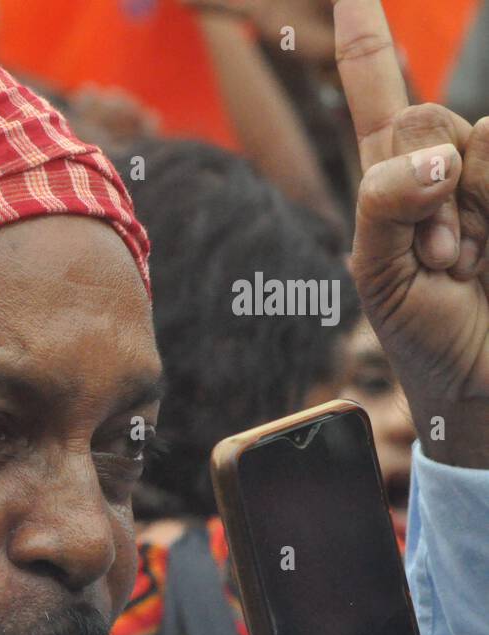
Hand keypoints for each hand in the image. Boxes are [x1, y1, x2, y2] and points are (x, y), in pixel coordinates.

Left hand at [333, 0, 488, 467]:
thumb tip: (437, 156)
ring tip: (472, 266)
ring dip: (472, 217)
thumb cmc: (424, 333)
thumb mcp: (378, 275)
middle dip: (428, 197)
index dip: (370, 38)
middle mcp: (448, 166)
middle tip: (444, 260)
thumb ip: (384, 205)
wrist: (486, 385)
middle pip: (430, 122)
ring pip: (480, 145)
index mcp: (393, 179)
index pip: (381, 91)